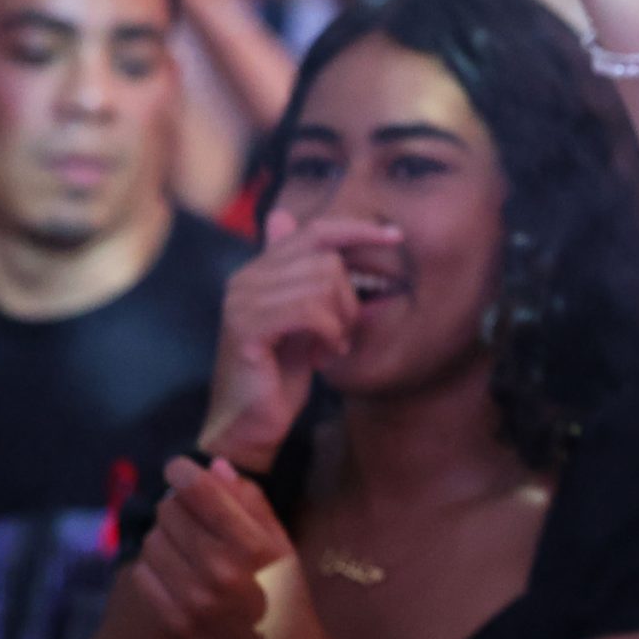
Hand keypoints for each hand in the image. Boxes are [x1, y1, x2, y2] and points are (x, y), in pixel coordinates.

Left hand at [132, 457, 333, 638]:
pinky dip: (155, 567)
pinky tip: (177, 574)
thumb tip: (215, 467)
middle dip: (177, 506)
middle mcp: (217, 571)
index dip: (183, 471)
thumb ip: (252, 504)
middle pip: (169, 512)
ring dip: (165, 537)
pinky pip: (142, 574)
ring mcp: (189, 600)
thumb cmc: (285, 599)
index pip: (200, 491)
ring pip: (152, 541)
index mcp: (251, 547)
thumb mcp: (282, 547)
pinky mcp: (169, 623)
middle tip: (191, 516)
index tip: (178, 467)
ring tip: (186, 548)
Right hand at [199, 210, 402, 469]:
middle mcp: (245, 278)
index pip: (315, 231)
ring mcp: (242, 301)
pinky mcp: (246, 327)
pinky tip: (325, 354)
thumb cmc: (280, 373)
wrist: (251, 423)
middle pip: (326, 261)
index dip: (358, 229)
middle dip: (349, 299)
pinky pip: (308, 310)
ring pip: (321, 284)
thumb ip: (301, 275)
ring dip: (340, 320)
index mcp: (258, 270)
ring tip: (331, 346)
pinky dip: (328, 331)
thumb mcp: (302, 318)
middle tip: (342, 333)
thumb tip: (283, 215)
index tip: (396, 237)